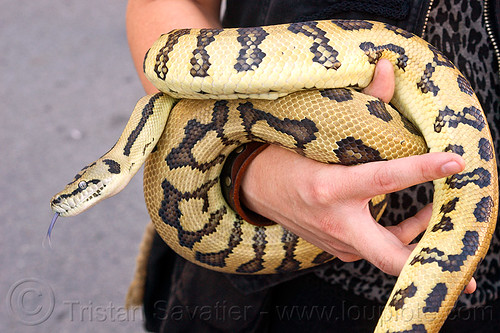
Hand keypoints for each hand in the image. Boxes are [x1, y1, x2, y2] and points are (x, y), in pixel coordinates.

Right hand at [239, 59, 475, 292]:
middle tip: (462, 254)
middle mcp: (335, 222)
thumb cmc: (285, 159)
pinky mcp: (338, 250)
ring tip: (436, 211)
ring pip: (389, 253)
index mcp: (329, 188)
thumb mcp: (317, 132)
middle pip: (390, 256)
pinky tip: (410, 216)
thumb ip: (361, 105)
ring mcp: (336, 242)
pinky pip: (376, 249)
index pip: (385, 179)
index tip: (455, 162)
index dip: (423, 170)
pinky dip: (398, 236)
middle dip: (427, 256)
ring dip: (418, 236)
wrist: (256, 189)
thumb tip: (388, 68)